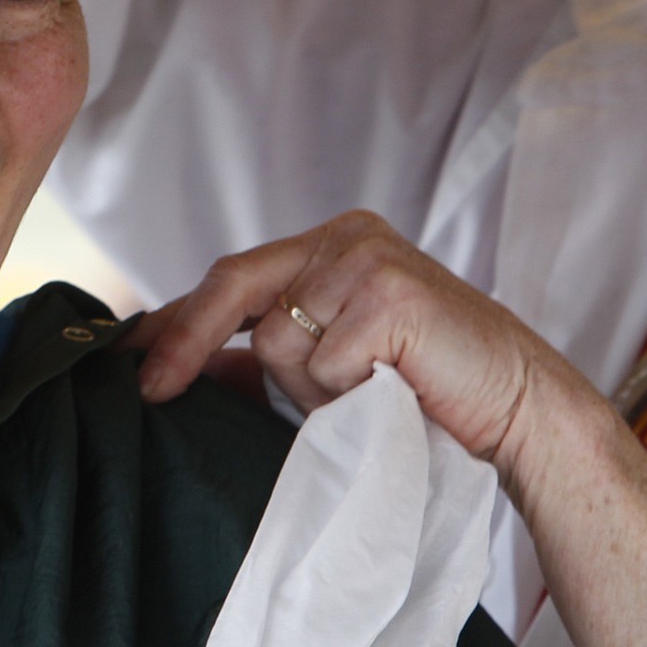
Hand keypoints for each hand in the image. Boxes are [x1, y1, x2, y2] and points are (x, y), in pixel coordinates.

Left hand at [128, 210, 562, 463]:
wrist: (518, 410)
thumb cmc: (427, 390)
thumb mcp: (333, 368)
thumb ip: (267, 360)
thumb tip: (189, 373)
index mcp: (332, 244)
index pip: (233, 276)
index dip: (176, 318)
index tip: (128, 358)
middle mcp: (346, 236)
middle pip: (234, 284)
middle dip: (186, 341)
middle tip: (152, 389)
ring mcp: (368, 258)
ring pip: (277, 340)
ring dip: (308, 389)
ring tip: (366, 395)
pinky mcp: (391, 293)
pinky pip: (323, 362)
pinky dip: (345, 394)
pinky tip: (392, 389)